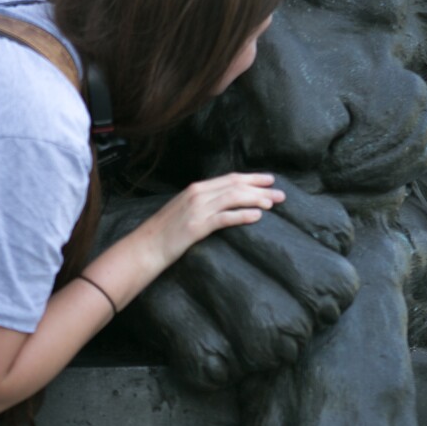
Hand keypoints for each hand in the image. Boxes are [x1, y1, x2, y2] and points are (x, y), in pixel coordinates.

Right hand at [134, 172, 285, 270]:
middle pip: (236, 186)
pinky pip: (224, 218)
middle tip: (281, 194)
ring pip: (233, 198)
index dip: (252, 178)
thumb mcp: (184, 211)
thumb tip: (223, 205)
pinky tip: (257, 217)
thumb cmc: (165, 233)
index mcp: (195, 189)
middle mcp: (197, 194)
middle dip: (261, 188)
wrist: (145, 247)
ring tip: (273, 204)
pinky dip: (243, 215)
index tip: (270, 180)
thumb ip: (202, 204)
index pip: (229, 178)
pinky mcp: (197, 226)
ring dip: (256, 200)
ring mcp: (197, 209)